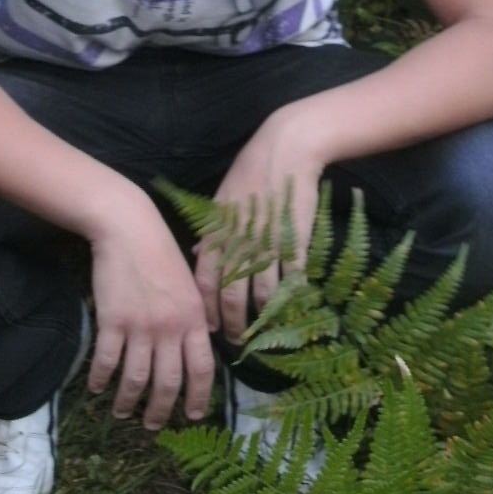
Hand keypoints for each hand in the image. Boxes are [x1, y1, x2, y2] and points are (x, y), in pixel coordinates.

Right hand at [86, 194, 214, 429]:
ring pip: (136, 380)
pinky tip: (97, 388)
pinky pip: (107, 362)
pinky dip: (101, 380)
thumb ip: (197, 314)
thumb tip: (205, 341)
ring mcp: (141, 326)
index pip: (202, 370)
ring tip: (123, 413)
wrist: (129, 227)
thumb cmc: (161, 251)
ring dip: (128, 402)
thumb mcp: (190, 282)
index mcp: (195, 317)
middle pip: (168, 384)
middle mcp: (171, 327)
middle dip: (160, 411)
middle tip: (153, 425)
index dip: (199, 398)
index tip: (193, 416)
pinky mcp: (113, 321)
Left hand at [193, 112, 323, 344]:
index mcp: (217, 234)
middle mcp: (239, 244)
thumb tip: (198, 256)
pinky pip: (291, 279)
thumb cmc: (249, 173)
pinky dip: (290, 297)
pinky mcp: (295, 242)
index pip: (205, 283)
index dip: (207, 311)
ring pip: (263, 295)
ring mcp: (268, 245)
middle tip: (237, 342)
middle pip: (232, 297)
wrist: (284, 151)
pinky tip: (290, 307)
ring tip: (264, 329)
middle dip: (234, 325)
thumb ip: (210, 232)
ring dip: (263, 317)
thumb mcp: (220, 201)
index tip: (212, 329)